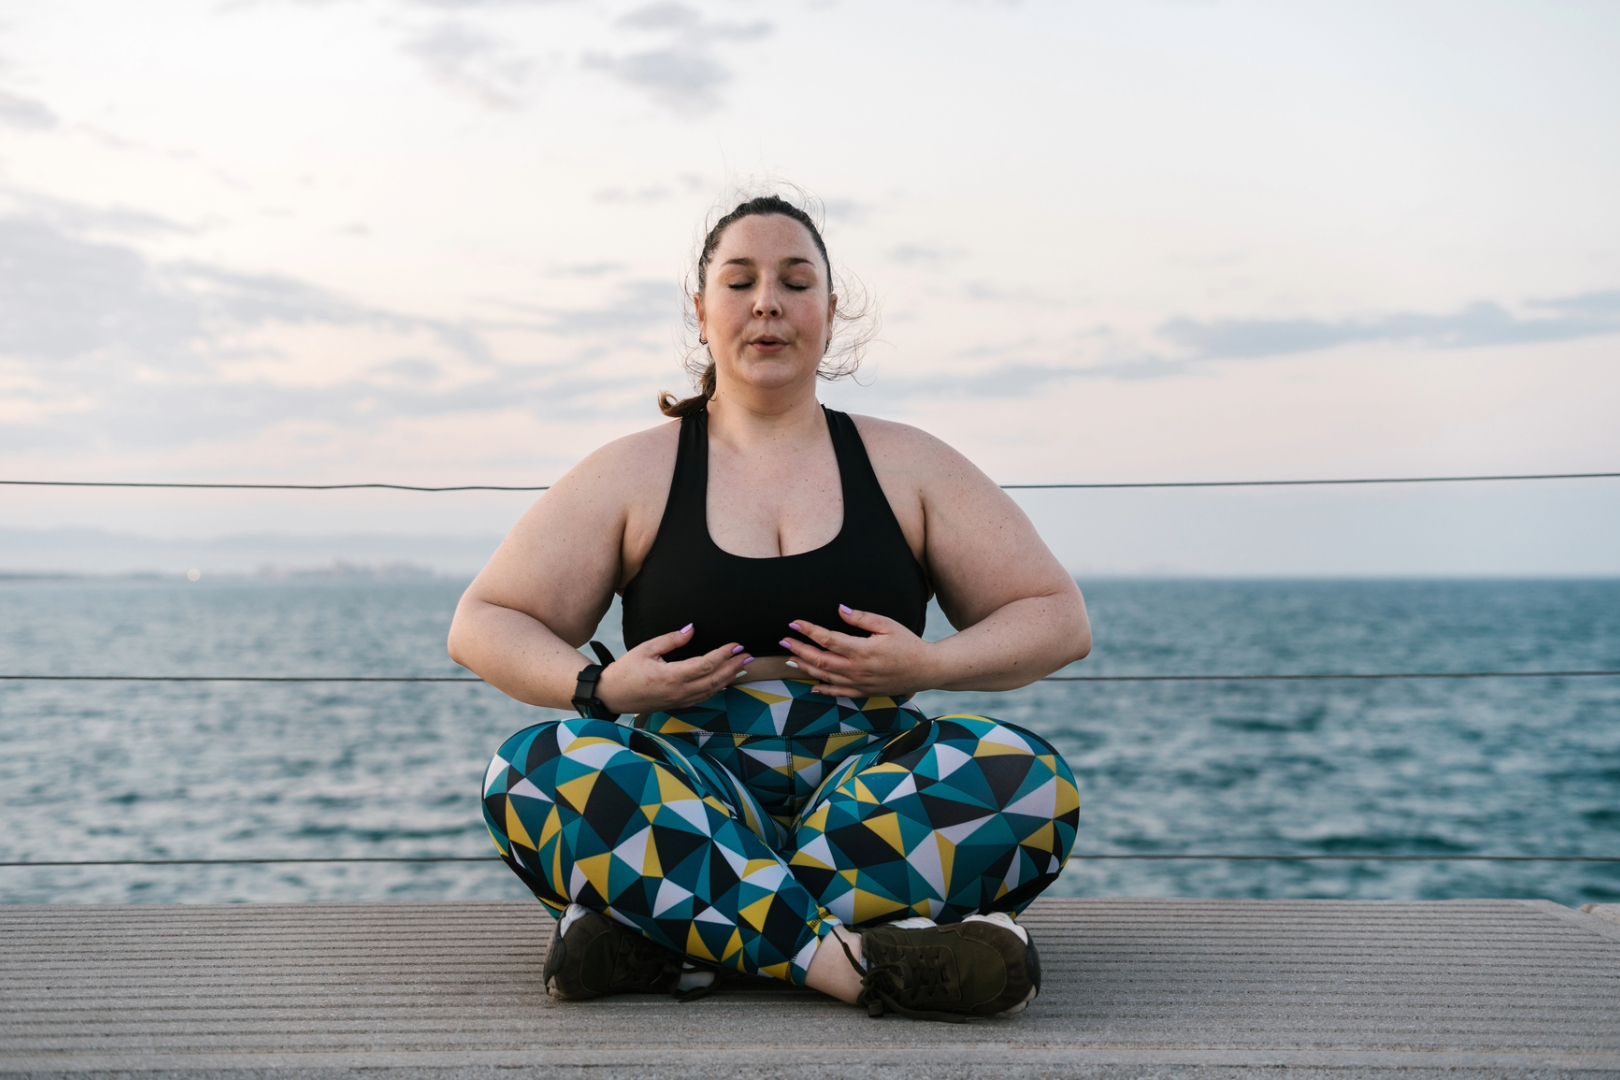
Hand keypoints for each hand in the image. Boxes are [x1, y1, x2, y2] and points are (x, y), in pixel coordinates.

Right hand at [594, 624, 751, 714]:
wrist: (611, 695)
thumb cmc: (626, 670)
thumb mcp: (646, 649)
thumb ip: (671, 639)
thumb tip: (692, 629)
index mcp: (671, 676)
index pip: (705, 665)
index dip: (723, 655)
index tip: (736, 645)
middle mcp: (679, 692)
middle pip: (714, 680)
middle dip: (733, 667)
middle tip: (748, 655)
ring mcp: (679, 701)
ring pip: (711, 691)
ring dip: (729, 678)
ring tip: (743, 667)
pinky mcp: (677, 705)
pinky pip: (703, 698)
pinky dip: (718, 689)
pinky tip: (726, 682)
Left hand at [779, 605, 935, 697]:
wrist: (926, 670)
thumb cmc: (908, 643)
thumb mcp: (888, 625)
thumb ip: (862, 618)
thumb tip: (840, 609)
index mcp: (862, 650)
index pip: (828, 639)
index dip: (809, 631)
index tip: (794, 623)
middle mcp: (857, 669)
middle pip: (820, 660)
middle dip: (799, 650)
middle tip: (783, 641)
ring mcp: (859, 683)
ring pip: (825, 677)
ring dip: (805, 668)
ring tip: (790, 660)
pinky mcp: (864, 692)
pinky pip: (838, 694)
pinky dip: (823, 690)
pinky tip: (812, 685)